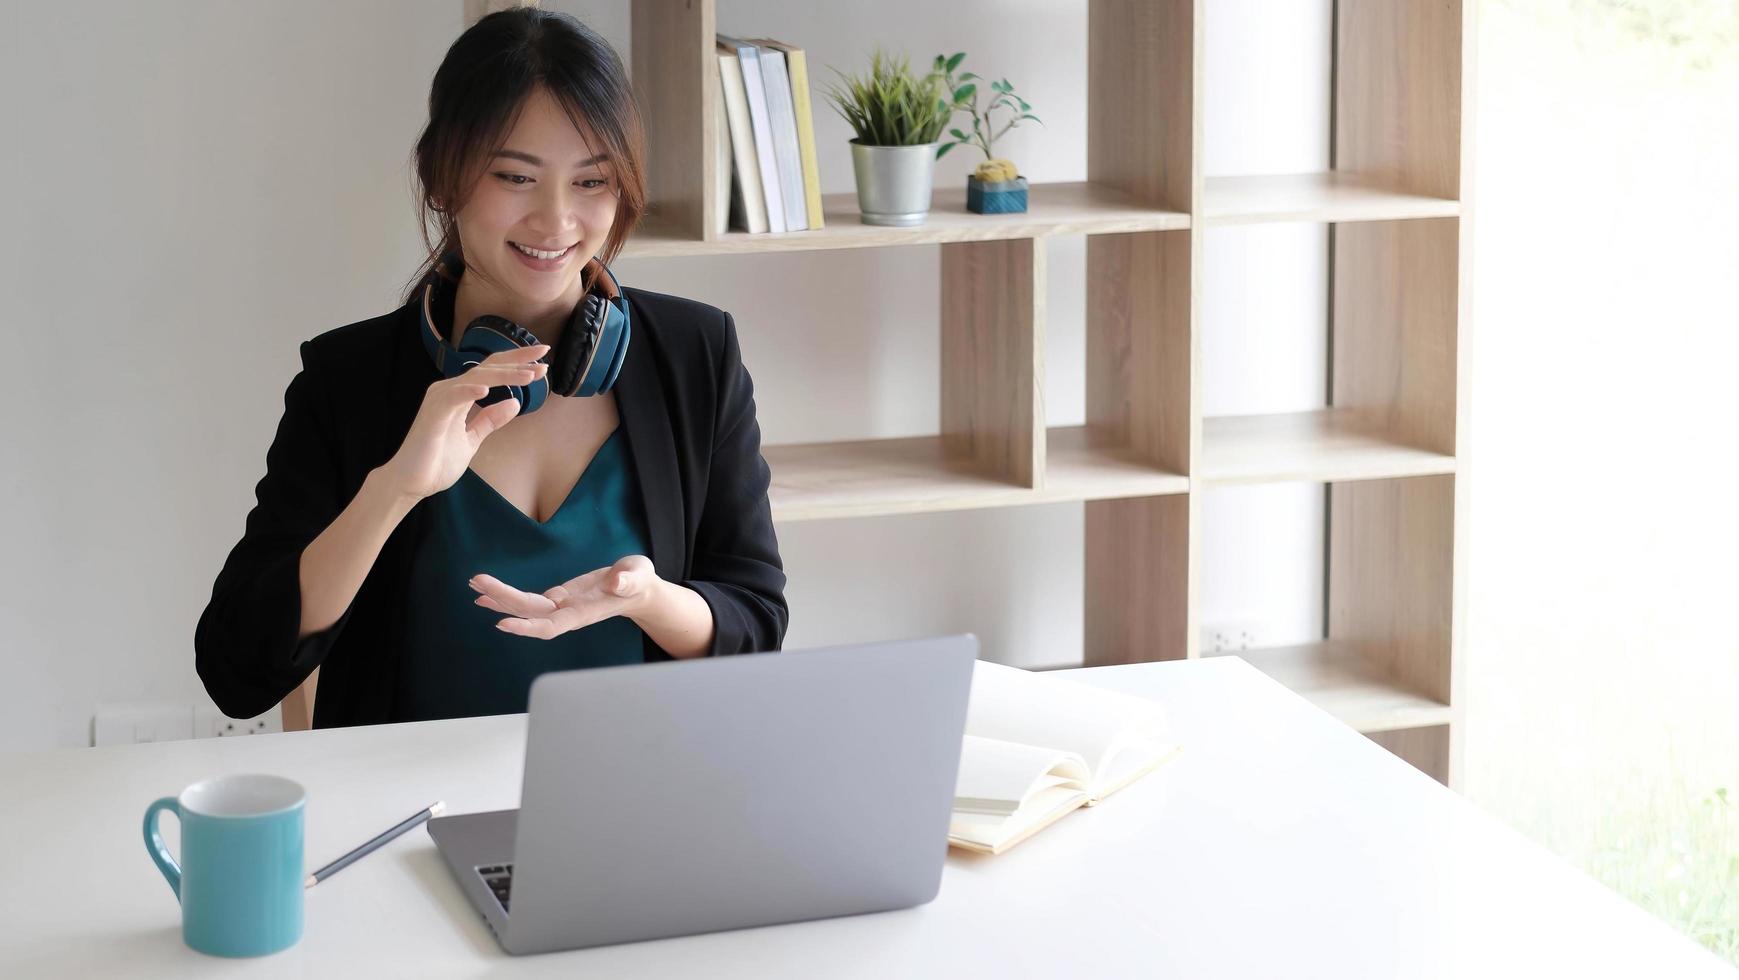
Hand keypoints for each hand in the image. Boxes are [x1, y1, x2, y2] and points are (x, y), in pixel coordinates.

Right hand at [379, 344, 550, 500]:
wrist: (411, 483)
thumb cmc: (436, 461)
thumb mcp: (472, 439)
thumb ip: (489, 420)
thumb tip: (514, 403)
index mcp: (459, 394)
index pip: (491, 370)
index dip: (516, 362)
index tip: (542, 361)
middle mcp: (449, 391)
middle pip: (486, 367)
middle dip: (517, 362)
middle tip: (543, 359)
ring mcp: (440, 400)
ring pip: (476, 378)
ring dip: (504, 375)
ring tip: (529, 375)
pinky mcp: (432, 415)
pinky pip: (453, 397)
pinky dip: (469, 391)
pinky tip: (487, 390)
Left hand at [469, 555, 659, 639]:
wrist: (636, 590)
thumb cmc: (637, 582)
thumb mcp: (638, 576)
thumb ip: (629, 580)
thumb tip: (617, 580)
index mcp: (584, 612)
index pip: (551, 625)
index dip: (527, 627)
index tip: (502, 624)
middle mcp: (567, 613)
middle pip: (530, 613)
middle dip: (504, 599)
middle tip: (478, 583)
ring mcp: (559, 607)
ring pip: (524, 608)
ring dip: (499, 598)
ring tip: (475, 586)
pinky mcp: (556, 599)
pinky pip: (526, 602)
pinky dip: (506, 597)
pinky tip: (486, 595)